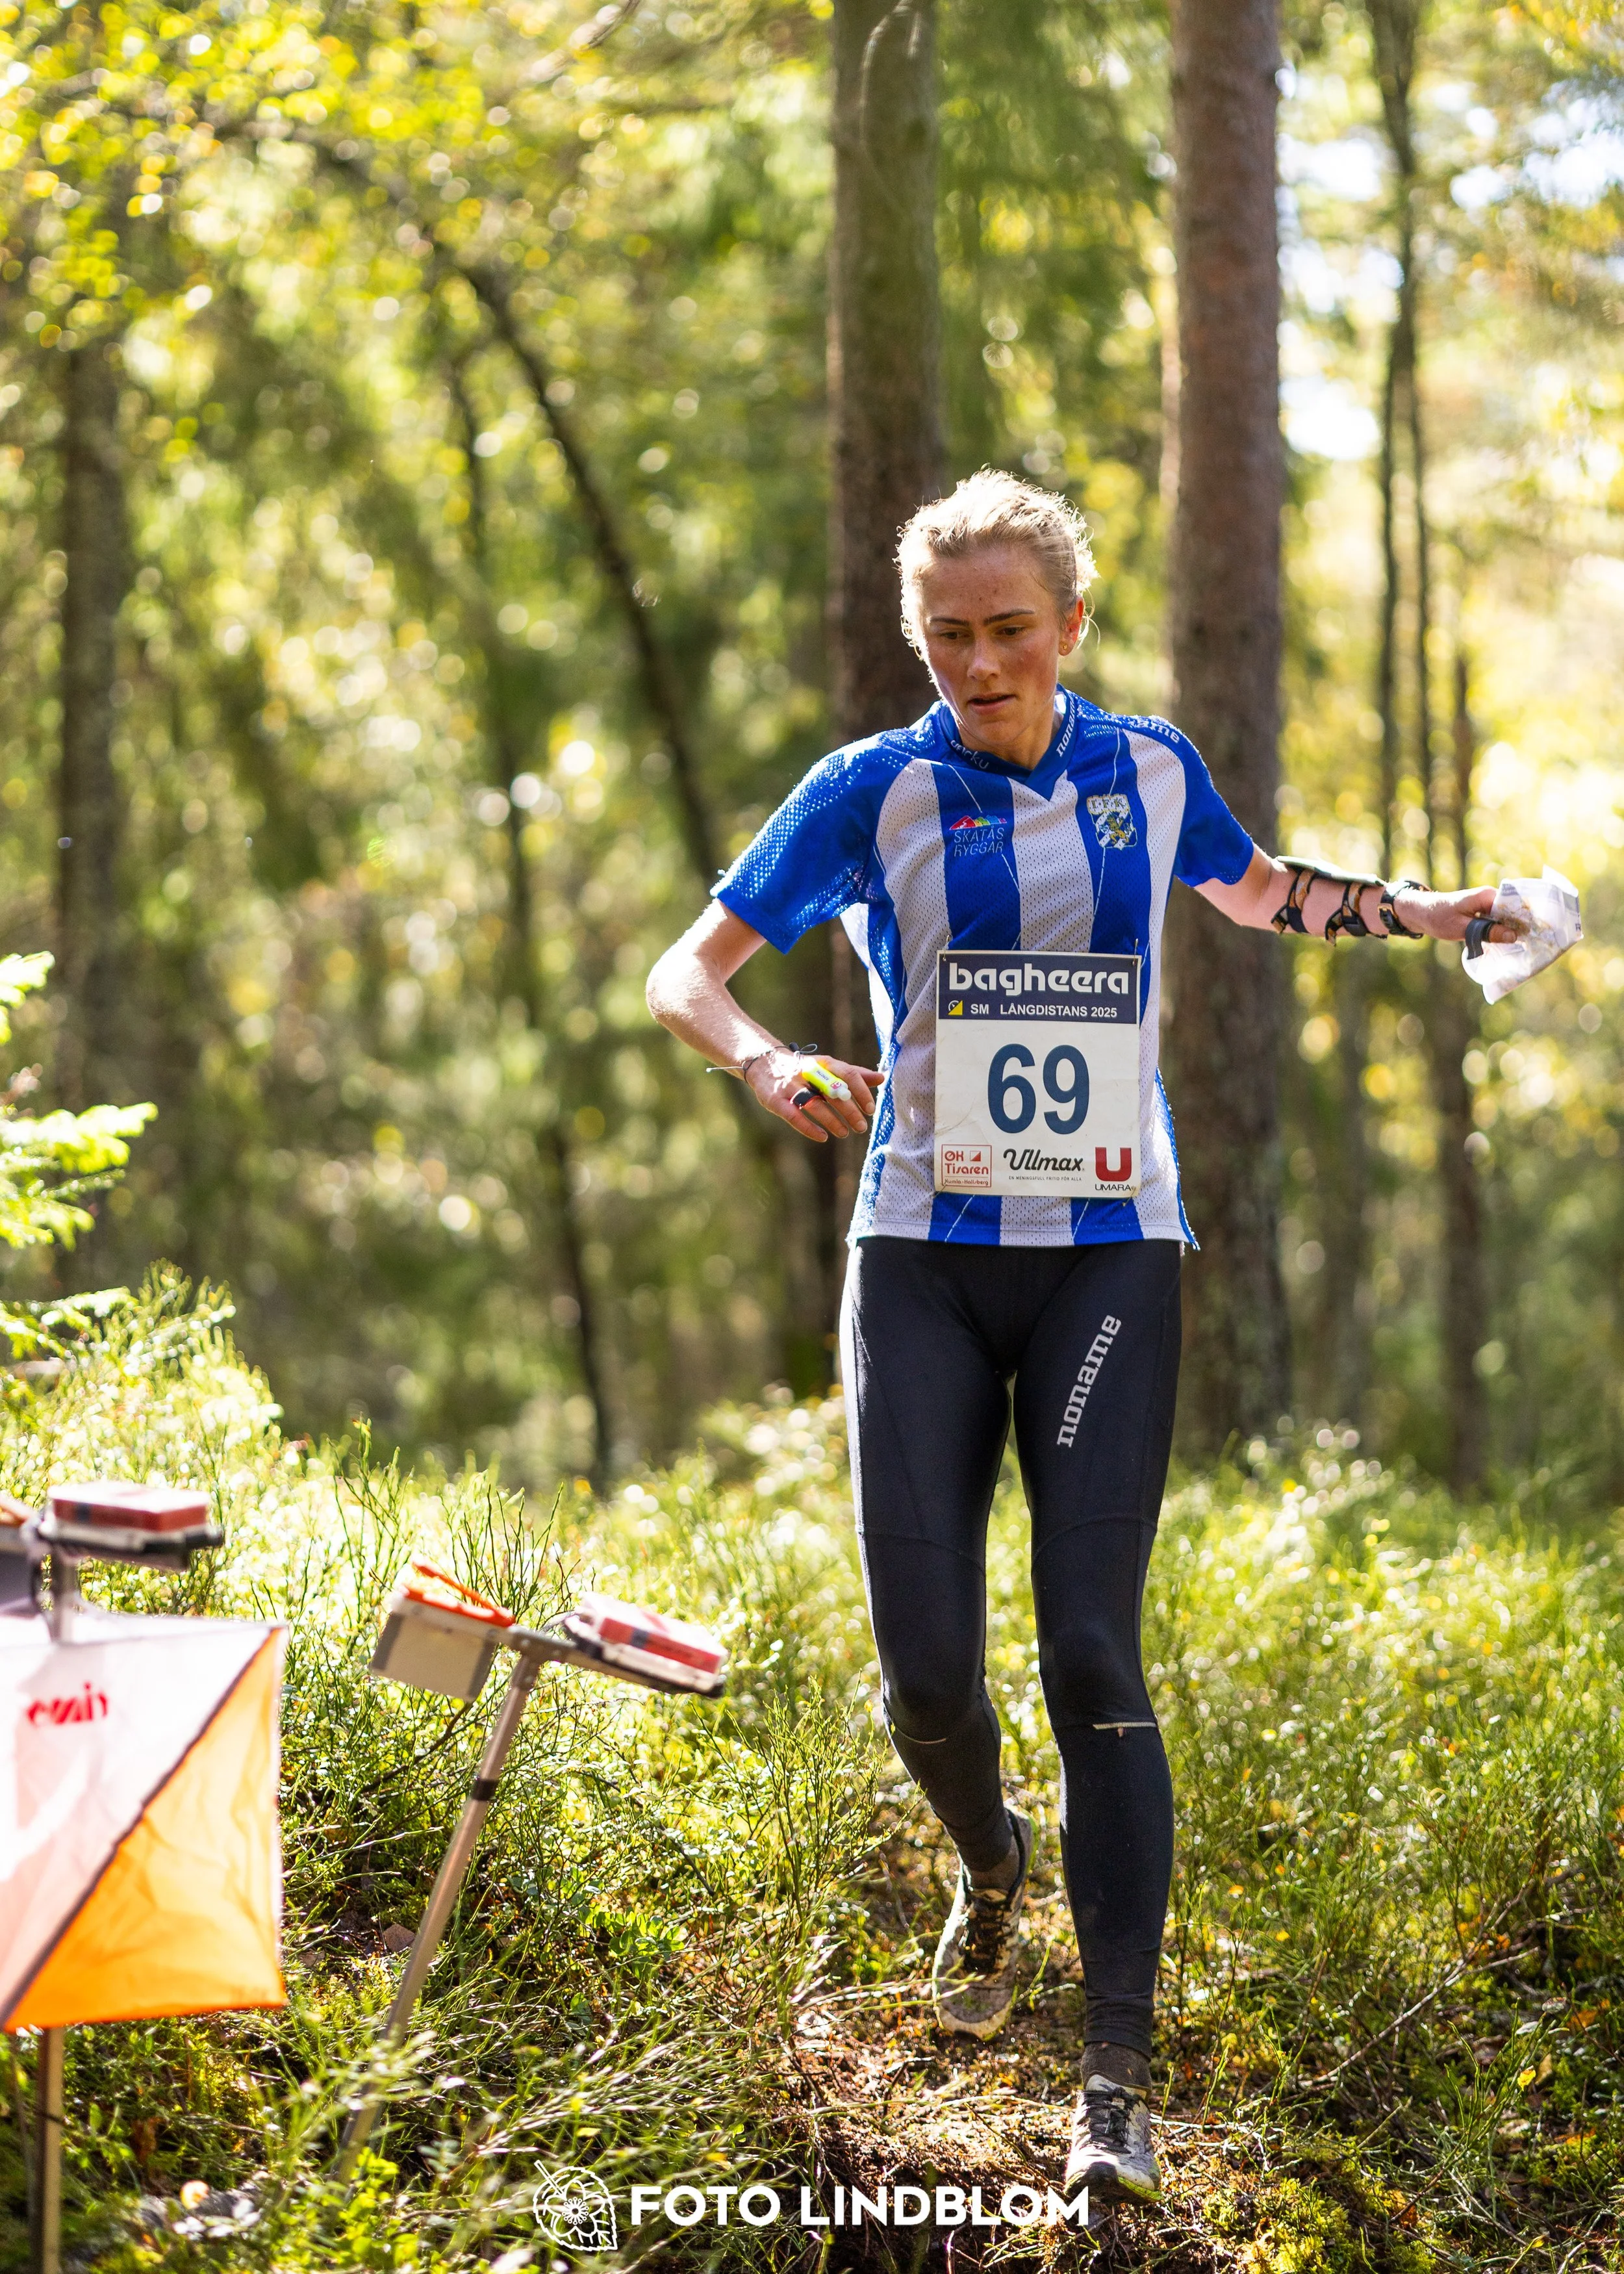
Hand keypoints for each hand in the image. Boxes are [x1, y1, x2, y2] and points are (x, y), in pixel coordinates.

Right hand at [745, 1051, 882, 1141]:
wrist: (764, 1063)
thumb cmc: (803, 1069)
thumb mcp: (827, 1067)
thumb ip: (853, 1073)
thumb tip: (881, 1078)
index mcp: (823, 1063)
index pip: (847, 1074)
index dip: (861, 1092)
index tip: (870, 1109)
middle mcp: (807, 1073)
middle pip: (832, 1092)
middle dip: (849, 1111)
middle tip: (861, 1127)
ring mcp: (790, 1086)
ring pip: (814, 1105)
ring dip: (832, 1121)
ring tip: (844, 1133)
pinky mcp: (775, 1100)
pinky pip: (794, 1116)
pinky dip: (809, 1128)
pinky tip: (823, 1137)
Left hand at [1391, 884, 1525, 944]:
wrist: (1421, 914)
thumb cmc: (1438, 918)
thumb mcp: (1462, 928)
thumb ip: (1487, 932)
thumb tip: (1514, 936)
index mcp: (1487, 896)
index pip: (1515, 905)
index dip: (1527, 919)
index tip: (1538, 934)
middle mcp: (1490, 897)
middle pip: (1514, 912)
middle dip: (1523, 927)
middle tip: (1536, 945)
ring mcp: (1487, 905)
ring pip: (1507, 918)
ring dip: (1514, 931)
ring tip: (1528, 947)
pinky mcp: (1483, 914)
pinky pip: (1498, 922)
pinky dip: (1503, 932)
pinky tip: (1511, 946)